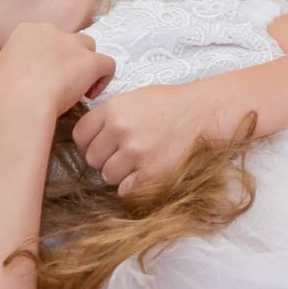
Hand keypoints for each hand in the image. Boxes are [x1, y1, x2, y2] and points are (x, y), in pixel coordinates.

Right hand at [0, 22, 115, 119]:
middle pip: (67, 41)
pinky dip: (103, 78)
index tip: (42, 79)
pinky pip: (107, 64)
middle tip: (60, 85)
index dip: (46, 59)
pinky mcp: (91, 61)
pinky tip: (91, 94)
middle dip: (66, 60)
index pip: (44, 39)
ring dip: (85, 65)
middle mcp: (52, 31)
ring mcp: (73, 44)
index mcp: (26, 31)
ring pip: (88, 48)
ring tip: (79, 88)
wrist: (21, 99)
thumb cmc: (0, 91)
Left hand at [71, 81, 230, 197]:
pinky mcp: (152, 174)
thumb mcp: (135, 98)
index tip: (100, 145)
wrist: (207, 113)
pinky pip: (126, 190)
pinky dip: (134, 186)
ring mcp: (136, 153)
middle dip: (104, 159)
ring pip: (108, 176)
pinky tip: (147, 172)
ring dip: (120, 174)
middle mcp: (121, 130)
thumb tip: (88, 137)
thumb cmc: (172, 105)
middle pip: (92, 158)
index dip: (88, 143)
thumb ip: (109, 115)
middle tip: (123, 154)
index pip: (80, 135)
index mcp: (113, 108)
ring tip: (139, 161)